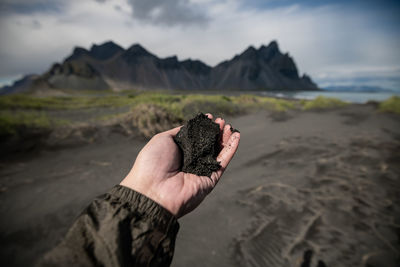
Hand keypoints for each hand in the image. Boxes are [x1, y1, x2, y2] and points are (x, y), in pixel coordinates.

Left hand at [120, 114, 239, 217]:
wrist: (152, 190)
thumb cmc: (152, 163)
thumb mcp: (163, 139)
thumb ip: (179, 132)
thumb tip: (192, 125)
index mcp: (178, 153)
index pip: (196, 139)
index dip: (203, 128)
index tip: (210, 117)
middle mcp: (190, 163)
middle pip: (208, 145)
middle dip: (216, 132)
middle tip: (221, 121)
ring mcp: (201, 171)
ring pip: (218, 152)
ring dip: (225, 139)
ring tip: (229, 126)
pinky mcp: (211, 180)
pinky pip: (223, 162)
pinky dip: (231, 149)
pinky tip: (236, 136)